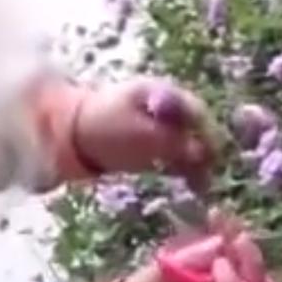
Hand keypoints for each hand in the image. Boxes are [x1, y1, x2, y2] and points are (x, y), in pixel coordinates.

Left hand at [74, 78, 217, 191]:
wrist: (66, 135)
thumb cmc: (106, 128)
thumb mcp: (143, 136)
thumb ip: (176, 143)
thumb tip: (204, 153)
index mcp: (163, 93)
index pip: (198, 112)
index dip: (209, 135)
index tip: (215, 159)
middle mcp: (164, 106)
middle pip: (195, 129)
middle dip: (205, 152)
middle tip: (210, 178)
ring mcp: (156, 124)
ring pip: (187, 144)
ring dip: (196, 164)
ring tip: (201, 188)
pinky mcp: (147, 143)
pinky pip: (173, 155)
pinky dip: (182, 168)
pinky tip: (190, 186)